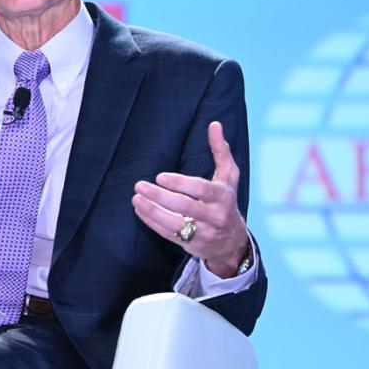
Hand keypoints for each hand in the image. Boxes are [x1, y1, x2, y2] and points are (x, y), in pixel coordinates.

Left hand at [132, 121, 249, 277]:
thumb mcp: (229, 176)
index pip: (200, 189)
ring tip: (136, 198)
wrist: (232, 242)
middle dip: (160, 196)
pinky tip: (140, 209)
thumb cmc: (226, 201)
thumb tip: (214, 124)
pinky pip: (168, 234)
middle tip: (140, 185)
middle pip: (185, 207)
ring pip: (175, 223)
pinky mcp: (191, 244)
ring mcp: (203, 233)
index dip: (180, 183)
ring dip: (152, 211)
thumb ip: (220, 150)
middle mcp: (215, 216)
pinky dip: (152, 222)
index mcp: (223, 197)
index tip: (160, 176)